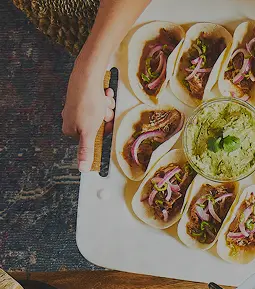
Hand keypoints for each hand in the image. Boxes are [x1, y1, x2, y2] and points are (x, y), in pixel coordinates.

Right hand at [62, 54, 114, 171]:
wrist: (87, 74)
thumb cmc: (87, 103)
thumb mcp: (89, 131)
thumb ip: (86, 150)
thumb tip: (82, 169)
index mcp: (70, 128)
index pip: (90, 139)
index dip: (100, 134)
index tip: (103, 127)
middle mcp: (73, 117)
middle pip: (97, 127)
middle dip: (105, 120)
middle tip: (104, 113)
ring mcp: (79, 105)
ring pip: (101, 114)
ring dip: (106, 109)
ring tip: (103, 101)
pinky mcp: (86, 95)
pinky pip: (100, 102)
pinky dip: (104, 99)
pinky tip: (103, 94)